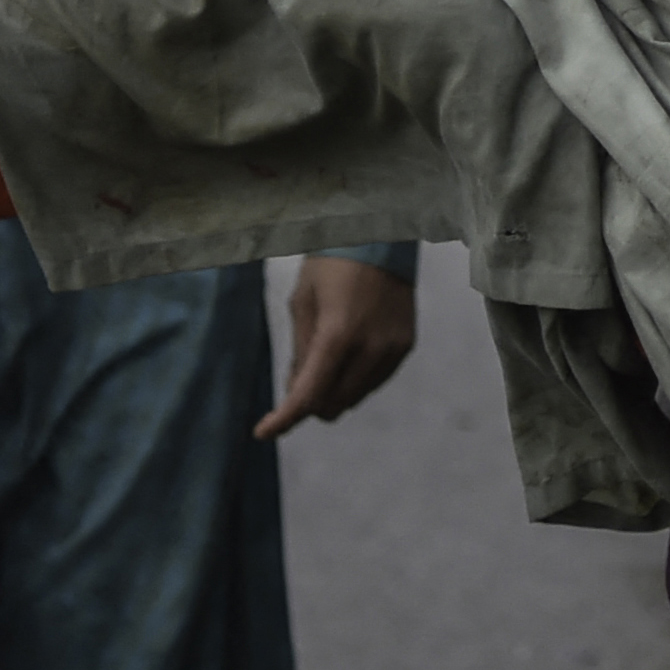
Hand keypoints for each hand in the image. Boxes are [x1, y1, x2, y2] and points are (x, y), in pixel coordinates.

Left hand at [256, 255, 416, 440]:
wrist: (380, 237)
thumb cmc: (332, 265)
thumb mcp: (303, 303)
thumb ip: (300, 352)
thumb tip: (296, 392)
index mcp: (339, 334)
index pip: (309, 393)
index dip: (284, 418)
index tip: (264, 432)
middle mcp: (371, 348)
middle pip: (333, 404)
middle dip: (310, 400)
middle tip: (298, 374)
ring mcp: (393, 350)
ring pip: (354, 397)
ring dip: (333, 389)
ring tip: (326, 351)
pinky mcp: (406, 346)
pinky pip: (374, 381)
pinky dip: (355, 377)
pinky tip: (349, 348)